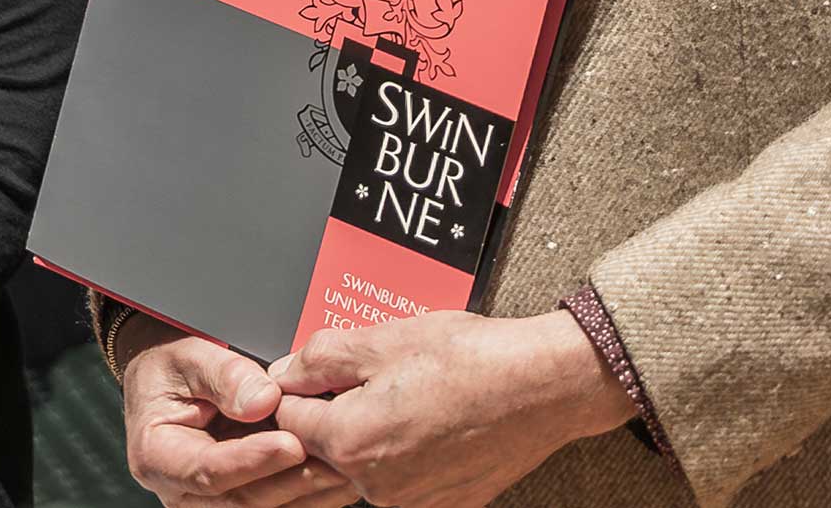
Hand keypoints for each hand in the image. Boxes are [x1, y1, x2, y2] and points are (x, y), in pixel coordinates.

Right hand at [120, 320, 362, 507]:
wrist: (168, 380)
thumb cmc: (172, 368)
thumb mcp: (189, 356)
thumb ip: (224, 375)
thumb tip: (264, 400)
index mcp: (157, 456)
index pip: (207, 471)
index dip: (252, 460)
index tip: (291, 444)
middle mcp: (182, 490)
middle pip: (241, 499)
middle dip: (291, 480)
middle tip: (332, 457)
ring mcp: (210, 501)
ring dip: (307, 492)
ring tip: (344, 466)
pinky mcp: (238, 499)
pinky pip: (277, 505)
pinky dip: (310, 494)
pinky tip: (338, 477)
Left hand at [268, 310, 635, 507]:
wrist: (544, 387)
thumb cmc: (473, 359)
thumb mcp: (383, 339)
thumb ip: (321, 357)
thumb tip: (286, 371)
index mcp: (351, 441)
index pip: (287, 420)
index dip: (299, 388)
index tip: (317, 372)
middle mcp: (376, 484)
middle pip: (323, 450)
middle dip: (331, 414)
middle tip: (367, 379)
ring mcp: (410, 500)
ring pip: (363, 466)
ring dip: (368, 434)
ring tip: (404, 395)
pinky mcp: (441, 504)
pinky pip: (401, 480)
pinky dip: (404, 453)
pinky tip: (428, 419)